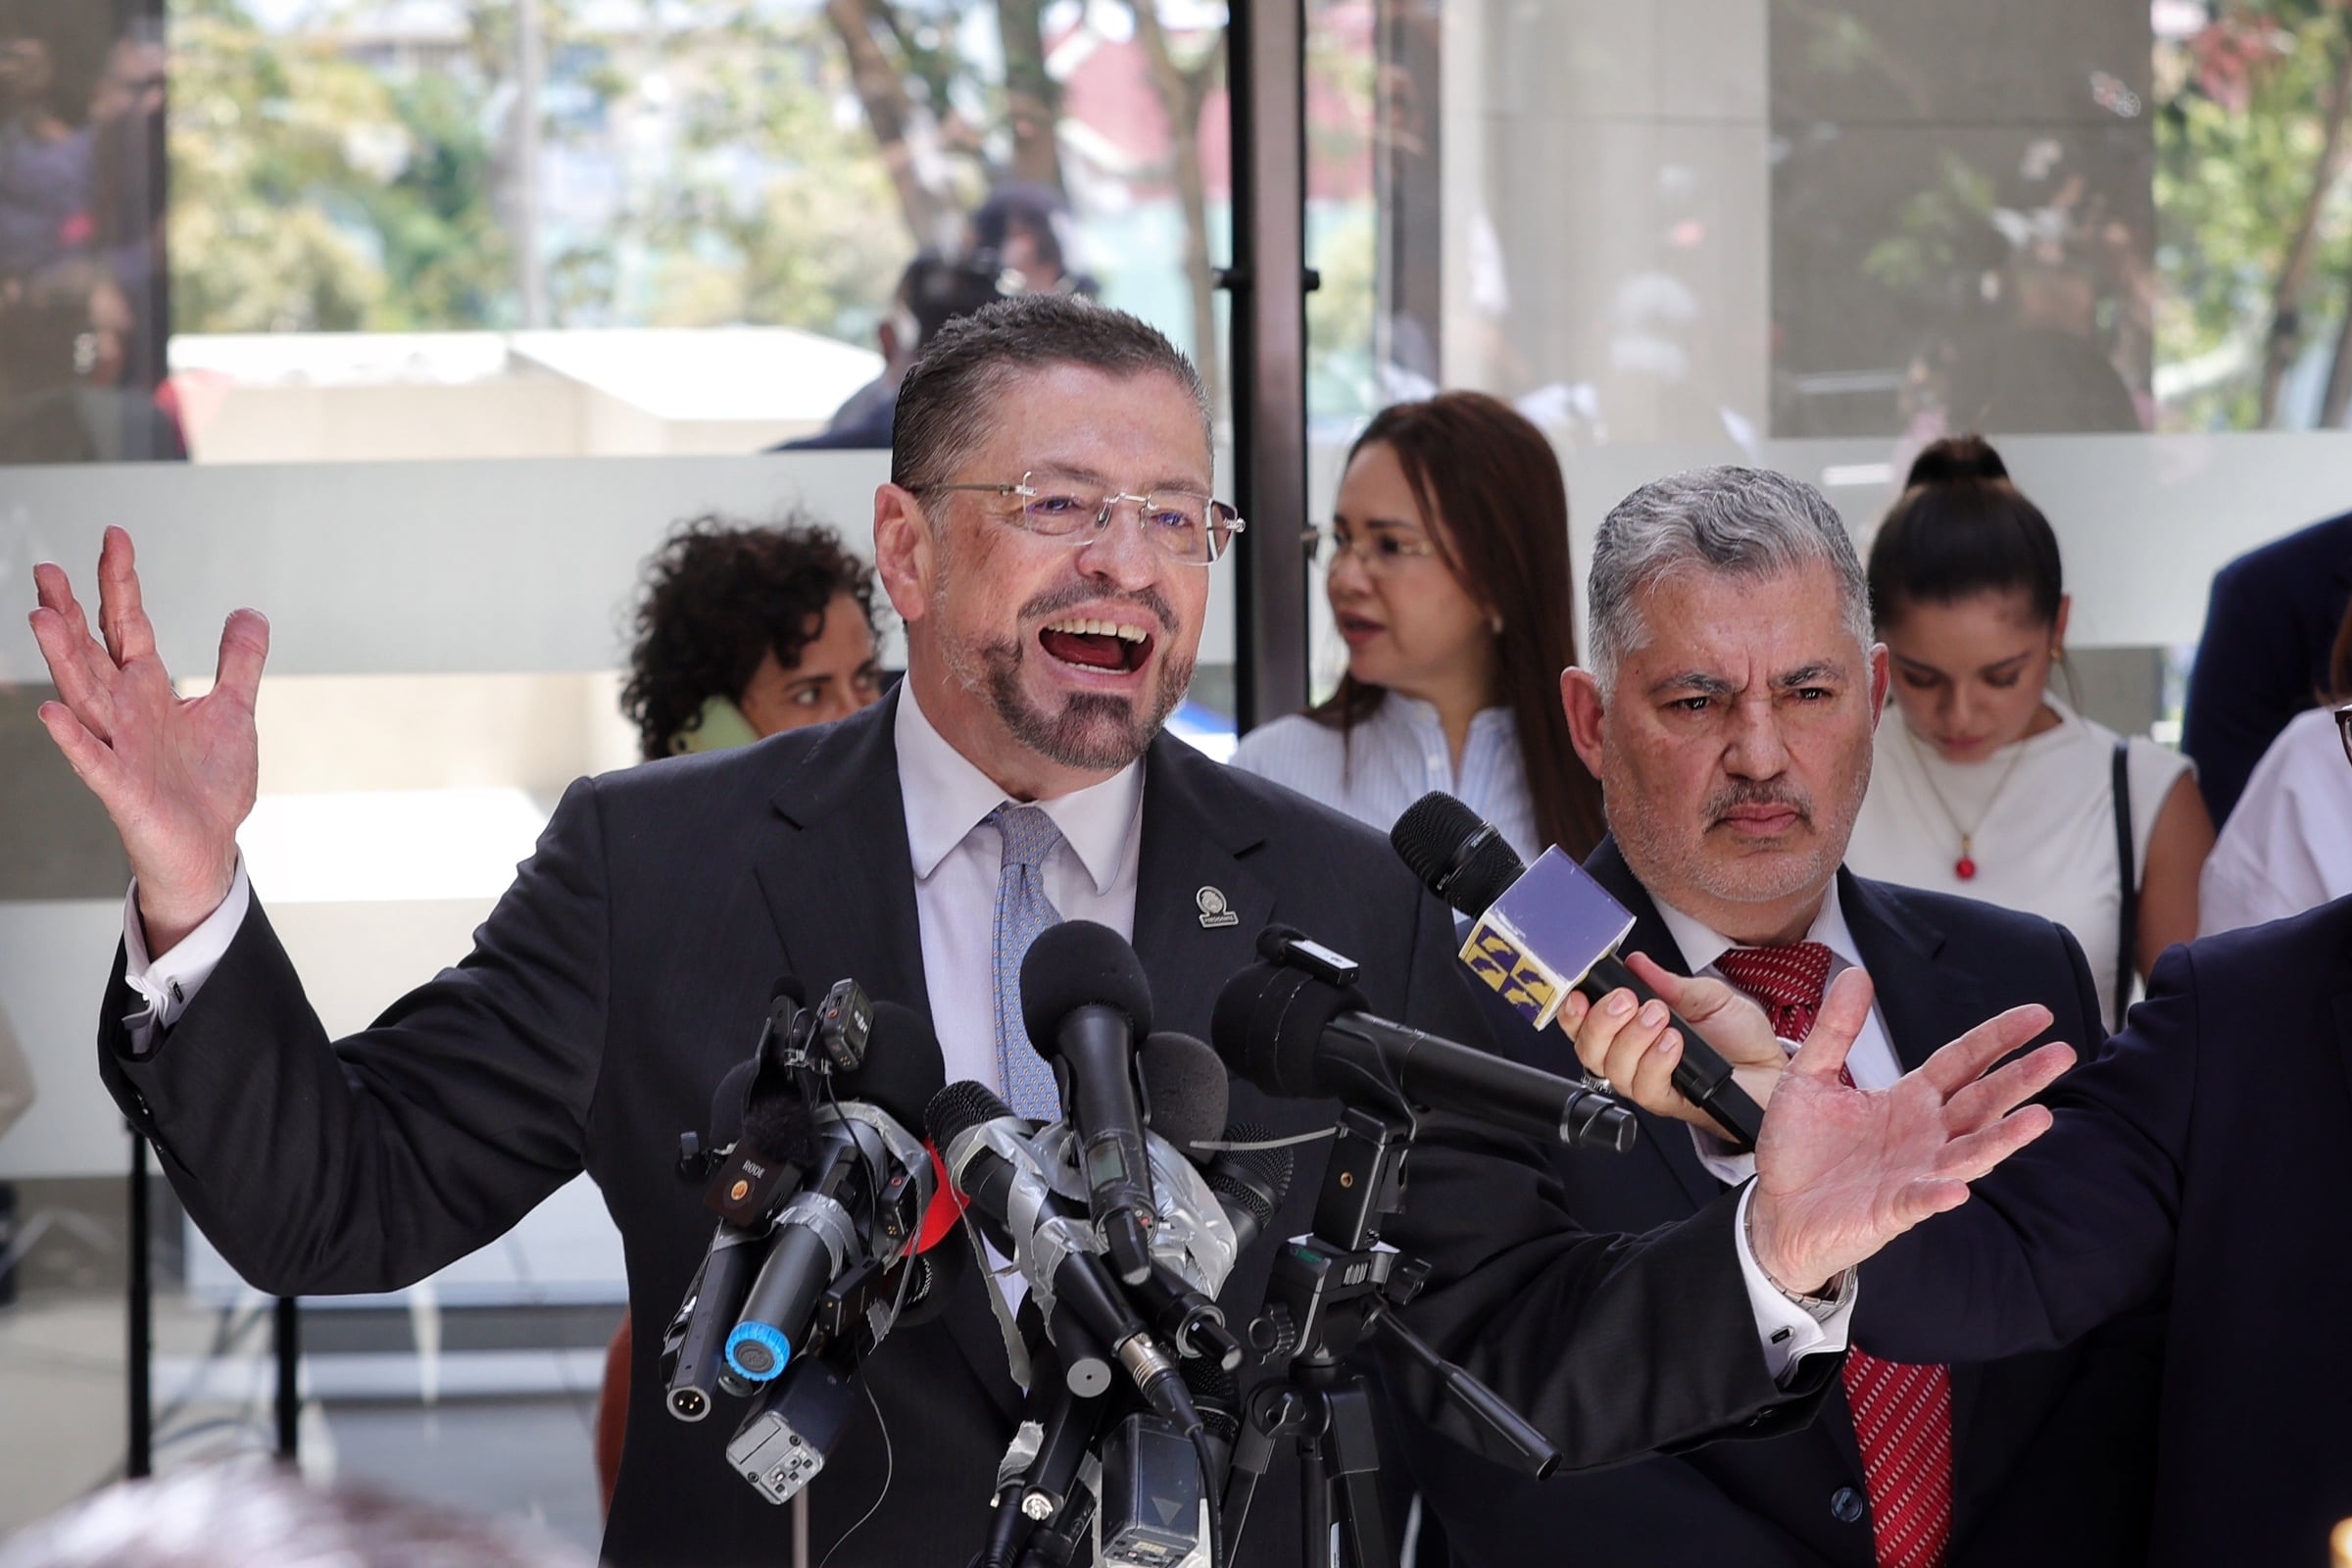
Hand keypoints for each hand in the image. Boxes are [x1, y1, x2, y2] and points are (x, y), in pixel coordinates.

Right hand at [27, 527, 267, 953]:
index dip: (121, 583)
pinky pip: (92, 759)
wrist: (208, 846)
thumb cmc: (210, 785)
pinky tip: (52, 711)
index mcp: (151, 690)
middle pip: (91, 652)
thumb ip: (239, 662)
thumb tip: (248, 612)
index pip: (128, 626)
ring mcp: (119, 747)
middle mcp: (126, 711)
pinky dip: (73, 736)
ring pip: (83, 695)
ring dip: (62, 657)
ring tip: (40, 616)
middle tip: (47, 569)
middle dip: (69, 612)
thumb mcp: (234, 711)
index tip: (114, 536)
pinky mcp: (120, 787)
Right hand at [1555, 953, 1789, 1129]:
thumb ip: (1669, 983)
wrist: (1772, 1069)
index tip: (1580, 994)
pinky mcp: (1672, 1101)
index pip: (1585, 1026)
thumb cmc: (1739, 1036)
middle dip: (1602, 1021)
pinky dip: (1656, 1061)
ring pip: (1614, 1069)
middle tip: (1627, 999)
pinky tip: (1673, 1043)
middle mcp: (1634, 1059)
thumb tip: (1637, 963)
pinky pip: (1647, 1088)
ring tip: (1661, 1016)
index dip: (1573, 1014)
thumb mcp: (1705, 996)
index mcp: (1632, 1030)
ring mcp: (1650, 1082)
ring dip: (1633, 1038)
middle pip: (1590, 1051)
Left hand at [1744, 970, 2071, 1294]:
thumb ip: (1836, 1029)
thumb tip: (1857, 974)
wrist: (1774, 1210)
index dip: (1998, 1038)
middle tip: (2062, 1054)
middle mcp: (1924, 1134)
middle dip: (2021, 1078)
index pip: (1963, 1061)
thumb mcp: (1809, 1077)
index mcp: (1909, 1099)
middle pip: (1981, 1100)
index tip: (2039, 1015)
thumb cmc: (1800, 1148)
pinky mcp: (1892, 1209)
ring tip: (2040, 1117)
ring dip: (2004, 1137)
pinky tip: (1958, 1186)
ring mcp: (1915, 1173)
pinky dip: (1940, 1193)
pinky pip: (1922, 1200)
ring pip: (1970, 1152)